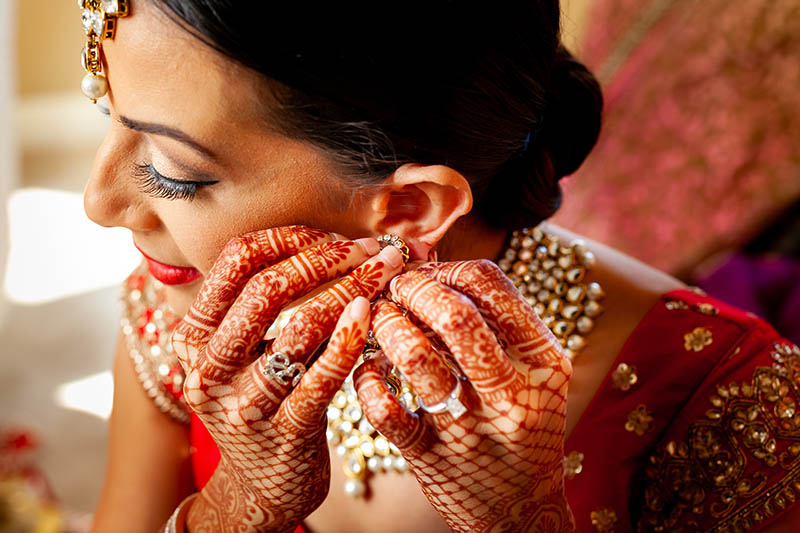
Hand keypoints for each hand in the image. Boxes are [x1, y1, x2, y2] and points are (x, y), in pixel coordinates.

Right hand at [169, 226, 405, 531]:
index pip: (237, 260)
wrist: (259, 487)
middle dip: (329, 258)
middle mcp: (209, 364)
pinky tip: (370, 314)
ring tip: (387, 274)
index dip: (291, 237)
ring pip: (299, 328)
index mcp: (195, 333)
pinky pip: (320, 378)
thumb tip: (339, 240)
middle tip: (375, 251)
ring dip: (351, 290)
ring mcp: (245, 401)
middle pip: (268, 287)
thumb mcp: (245, 352)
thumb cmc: (263, 401)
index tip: (336, 236)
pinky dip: (349, 339)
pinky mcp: (285, 431)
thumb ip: (271, 302)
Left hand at [353, 260, 574, 532]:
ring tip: (378, 319)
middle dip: (413, 289)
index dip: (447, 268)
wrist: (522, 510)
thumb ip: (499, 324)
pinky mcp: (430, 458)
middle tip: (394, 288)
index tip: (426, 272)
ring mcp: (472, 430)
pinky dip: (366, 379)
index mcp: (545, 361)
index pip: (492, 285)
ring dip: (386, 326)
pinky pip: (385, 409)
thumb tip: (433, 267)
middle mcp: (514, 394)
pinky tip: (369, 369)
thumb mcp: (535, 373)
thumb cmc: (521, 425)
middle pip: (455, 315)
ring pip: (416, 357)